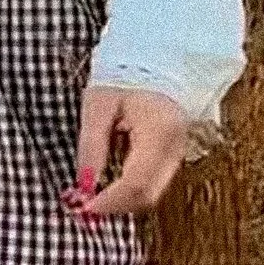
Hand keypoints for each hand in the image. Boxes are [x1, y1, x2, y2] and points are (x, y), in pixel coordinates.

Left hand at [64, 82, 188, 222]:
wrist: (158, 57)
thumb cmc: (125, 75)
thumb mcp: (98, 105)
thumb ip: (92, 146)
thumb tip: (84, 184)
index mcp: (158, 133)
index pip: (135, 184)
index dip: (109, 201)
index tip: (84, 206)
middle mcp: (176, 148)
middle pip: (148, 196)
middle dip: (116, 206)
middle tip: (85, 205)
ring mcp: (179, 152)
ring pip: (152, 192)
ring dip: (123, 200)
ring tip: (93, 193)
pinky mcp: (175, 153)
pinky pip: (154, 181)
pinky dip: (131, 188)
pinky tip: (110, 181)